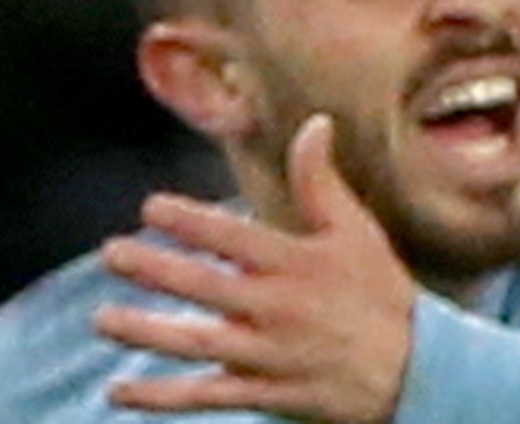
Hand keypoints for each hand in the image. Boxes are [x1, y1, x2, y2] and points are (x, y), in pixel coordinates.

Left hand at [95, 114, 416, 422]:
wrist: (416, 369)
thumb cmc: (381, 292)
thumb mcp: (357, 231)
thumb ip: (322, 180)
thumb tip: (314, 123)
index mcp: (297, 264)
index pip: (234, 238)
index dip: (191, 223)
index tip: (151, 208)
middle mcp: (276, 309)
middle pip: (205, 287)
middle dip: (155, 269)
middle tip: (112, 253)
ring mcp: (268, 356)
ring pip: (197, 344)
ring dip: (147, 331)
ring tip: (103, 318)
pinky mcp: (265, 394)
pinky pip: (207, 396)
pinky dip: (162, 396)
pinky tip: (120, 391)